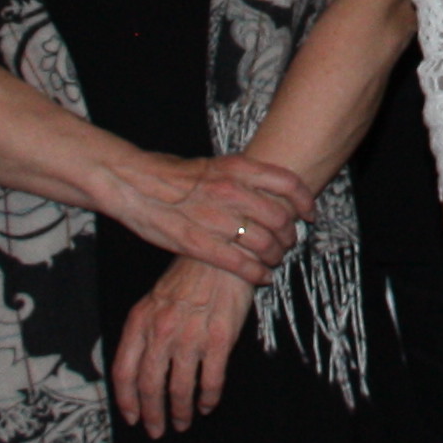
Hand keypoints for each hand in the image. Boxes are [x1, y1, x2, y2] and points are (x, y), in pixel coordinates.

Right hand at [98, 150, 308, 284]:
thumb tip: (271, 192)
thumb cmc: (172, 175)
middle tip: (289, 242)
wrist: (134, 184)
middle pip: (280, 218)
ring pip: (265, 244)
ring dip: (276, 256)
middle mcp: (231, 191)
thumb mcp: (214, 165)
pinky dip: (258, 273)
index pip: (287, 184)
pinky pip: (241, 264)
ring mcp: (215, 219)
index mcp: (236, 168)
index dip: (305, 202)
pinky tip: (262, 277)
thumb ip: (242, 178)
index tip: (309, 214)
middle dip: (290, 234)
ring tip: (274, 261)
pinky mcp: (199, 244)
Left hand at [113, 258, 249, 434]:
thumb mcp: (153, 301)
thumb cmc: (187, 278)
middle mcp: (161, 332)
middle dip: (152, 414)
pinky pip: (211, 380)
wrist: (221, 256)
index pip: (123, 371)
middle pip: (149, 386)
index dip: (126, 400)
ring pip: (180, 388)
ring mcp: (190, 337)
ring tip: (182, 423)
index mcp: (140, 322)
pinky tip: (206, 405)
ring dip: (180, 411)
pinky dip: (208, 398)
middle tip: (156, 430)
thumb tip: (138, 370)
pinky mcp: (218, 339)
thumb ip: (144, 333)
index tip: (131, 417)